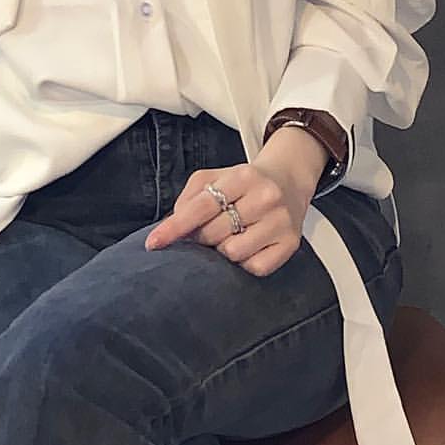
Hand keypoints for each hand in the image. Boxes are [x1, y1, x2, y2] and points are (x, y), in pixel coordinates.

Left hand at [144, 140, 320, 277]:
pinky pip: (255, 268)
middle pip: (214, 233)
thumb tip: (173, 225)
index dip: (175, 227)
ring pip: (233, 252)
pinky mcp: (290, 243)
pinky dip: (245, 263)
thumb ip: (190, 197)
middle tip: (209, 229)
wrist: (288, 180)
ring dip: (223, 249)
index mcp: (242, 176)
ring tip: (231, 235)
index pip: (202, 206)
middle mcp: (265, 197)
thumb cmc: (244, 183)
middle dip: (202, 237)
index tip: (154, 243)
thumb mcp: (215, 177)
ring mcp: (280, 221)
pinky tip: (248, 245)